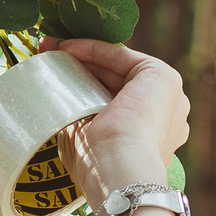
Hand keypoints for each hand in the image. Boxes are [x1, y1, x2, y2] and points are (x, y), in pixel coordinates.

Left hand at [41, 36, 190, 199]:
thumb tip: (56, 106)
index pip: (115, 101)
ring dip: (84, 54)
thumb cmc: (98, 167)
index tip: (52, 75)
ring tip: (50, 48)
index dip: (83, 85)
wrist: (118, 169)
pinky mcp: (163, 77)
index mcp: (150, 137)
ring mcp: (168, 96)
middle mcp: (165, 115)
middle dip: (81, 66)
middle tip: (47, 55)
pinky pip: (123, 57)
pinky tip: (66, 47)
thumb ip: (77, 121)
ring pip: (119, 68)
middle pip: (117, 81)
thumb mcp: (83, 139)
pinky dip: (94, 49)